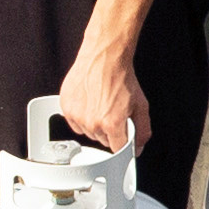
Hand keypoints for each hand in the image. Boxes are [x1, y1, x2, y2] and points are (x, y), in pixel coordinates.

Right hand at [58, 38, 146, 154]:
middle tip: (114, 112)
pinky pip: (75, 124)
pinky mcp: (67, 108)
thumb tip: (138, 146)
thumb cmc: (120, 77)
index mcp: (111, 123)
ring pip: (89, 133)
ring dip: (95, 125)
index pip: (117, 149)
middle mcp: (93, 122)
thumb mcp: (141, 105)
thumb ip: (142, 131)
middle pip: (103, 141)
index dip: (123, 144)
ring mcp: (78, 116)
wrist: (104, 58)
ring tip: (101, 105)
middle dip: (110, 131)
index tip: (123, 138)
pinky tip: (90, 104)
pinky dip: (82, 118)